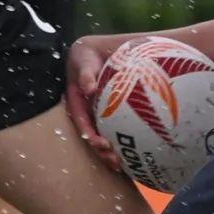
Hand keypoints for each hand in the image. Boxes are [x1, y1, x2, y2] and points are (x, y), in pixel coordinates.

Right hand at [65, 35, 123, 167]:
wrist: (104, 49)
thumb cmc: (90, 53)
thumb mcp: (83, 58)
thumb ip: (84, 73)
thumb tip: (88, 89)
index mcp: (77, 100)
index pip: (81, 121)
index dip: (89, 134)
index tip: (100, 143)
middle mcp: (87, 110)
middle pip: (92, 134)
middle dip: (101, 150)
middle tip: (115, 160)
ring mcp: (99, 112)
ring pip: (104, 135)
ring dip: (111, 151)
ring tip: (124, 164)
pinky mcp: (112, 113)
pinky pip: (116, 127)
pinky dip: (124, 139)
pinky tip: (136, 151)